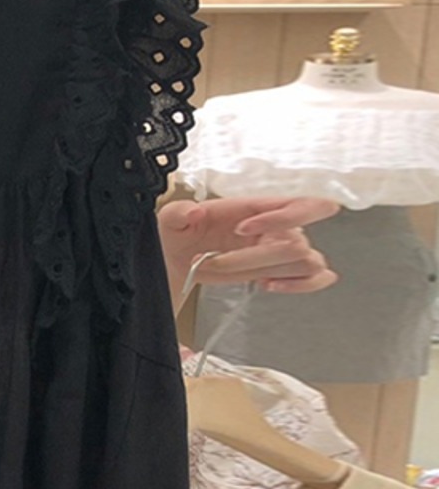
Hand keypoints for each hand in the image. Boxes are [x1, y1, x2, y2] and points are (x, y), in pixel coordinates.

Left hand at [159, 196, 338, 300]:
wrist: (179, 257)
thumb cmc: (182, 232)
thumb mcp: (171, 216)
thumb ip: (179, 211)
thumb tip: (193, 211)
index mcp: (257, 206)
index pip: (297, 204)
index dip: (278, 219)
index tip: (240, 230)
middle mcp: (275, 226)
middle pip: (295, 244)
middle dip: (250, 259)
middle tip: (214, 260)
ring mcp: (280, 249)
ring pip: (306, 262)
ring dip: (266, 272)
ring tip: (232, 271)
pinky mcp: (281, 271)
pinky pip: (317, 276)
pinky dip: (302, 285)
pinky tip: (270, 283)